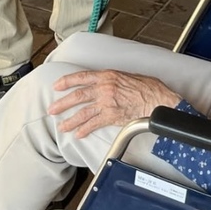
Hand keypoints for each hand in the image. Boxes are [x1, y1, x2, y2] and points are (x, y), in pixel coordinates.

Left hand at [48, 69, 180, 137]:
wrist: (158, 100)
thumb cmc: (149, 88)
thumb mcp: (129, 76)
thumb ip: (114, 79)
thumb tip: (108, 82)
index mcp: (107, 75)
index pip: (81, 77)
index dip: (67, 81)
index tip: (57, 86)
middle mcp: (104, 88)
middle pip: (78, 96)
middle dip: (62, 103)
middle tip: (52, 109)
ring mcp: (107, 103)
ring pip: (83, 112)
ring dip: (70, 120)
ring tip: (62, 126)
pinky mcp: (112, 116)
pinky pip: (94, 124)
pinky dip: (84, 129)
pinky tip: (78, 134)